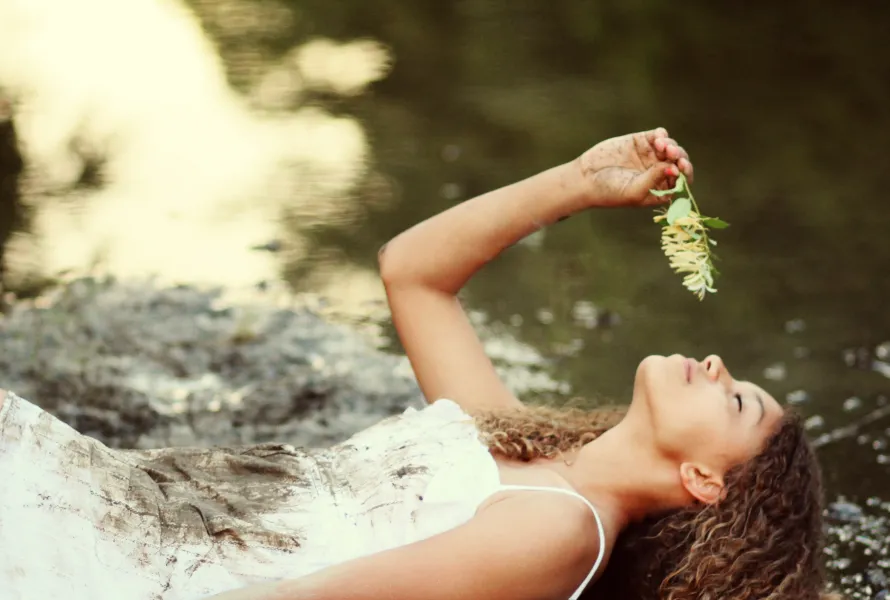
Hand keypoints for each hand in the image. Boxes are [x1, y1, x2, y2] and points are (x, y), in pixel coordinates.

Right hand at [577, 127, 693, 207]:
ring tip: (662, 147)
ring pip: (671, 147)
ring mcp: (650, 156)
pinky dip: (662, 135)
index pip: (681, 180)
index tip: (681, 167)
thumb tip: (674, 167)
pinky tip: (658, 138)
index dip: (685, 172)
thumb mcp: (634, 191)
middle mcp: (658, 172)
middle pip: (680, 161)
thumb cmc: (609, 191)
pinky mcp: (640, 141)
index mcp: (660, 188)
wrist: (586, 177)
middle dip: (679, 157)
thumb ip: (654, 179)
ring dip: (671, 145)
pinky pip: (659, 135)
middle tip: (673, 155)